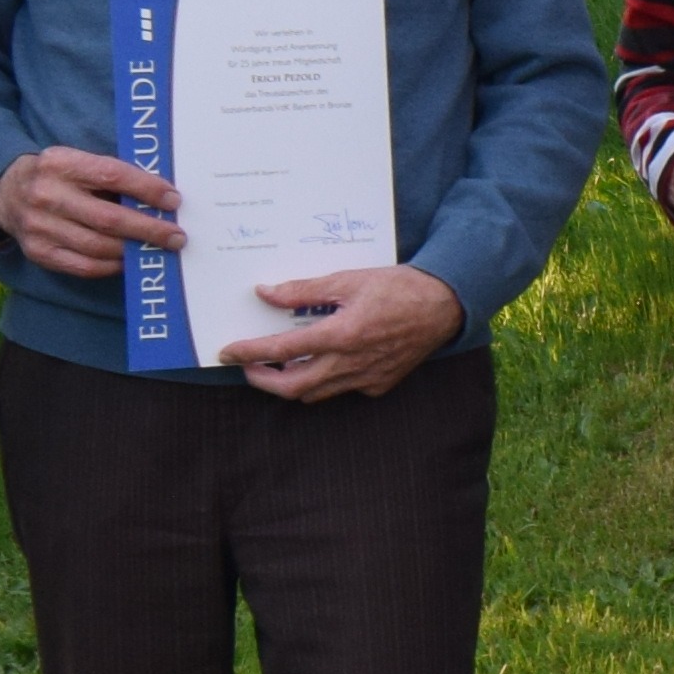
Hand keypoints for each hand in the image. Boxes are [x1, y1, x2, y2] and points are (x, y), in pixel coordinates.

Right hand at [0, 145, 180, 281]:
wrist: (6, 192)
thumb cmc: (57, 176)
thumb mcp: (77, 162)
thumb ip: (111, 175)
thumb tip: (160, 197)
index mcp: (60, 163)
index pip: (112, 175)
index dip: (146, 189)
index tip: (173, 200)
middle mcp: (47, 195)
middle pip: (108, 218)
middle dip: (148, 229)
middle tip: (176, 236)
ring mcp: (39, 227)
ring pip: (98, 246)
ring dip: (134, 250)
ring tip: (157, 248)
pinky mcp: (38, 252)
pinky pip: (84, 266)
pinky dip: (112, 266)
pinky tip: (129, 260)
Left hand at [230, 262, 460, 403]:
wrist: (445, 305)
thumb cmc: (398, 287)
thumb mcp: (348, 279)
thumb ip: (303, 290)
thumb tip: (266, 293)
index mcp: (340, 335)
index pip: (282, 352)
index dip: (249, 354)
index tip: (228, 352)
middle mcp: (351, 364)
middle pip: (293, 388)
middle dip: (263, 381)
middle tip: (247, 366)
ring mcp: (366, 378)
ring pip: (316, 393)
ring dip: (292, 383)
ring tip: (281, 364)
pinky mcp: (379, 384)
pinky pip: (342, 389)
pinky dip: (325, 380)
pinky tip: (325, 361)